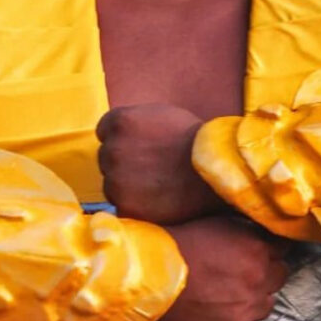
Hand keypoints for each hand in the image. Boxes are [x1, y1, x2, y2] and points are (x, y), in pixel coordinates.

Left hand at [97, 104, 225, 223]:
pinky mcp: (125, 205)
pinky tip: (156, 200)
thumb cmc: (196, 141)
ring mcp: (116, 179)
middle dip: (124, 162)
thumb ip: (135, 122)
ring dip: (127, 186)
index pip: (104, 131)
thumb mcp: (162, 115)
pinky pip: (122, 205)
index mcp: (120, 122)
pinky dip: (136, 205)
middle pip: (106, 157)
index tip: (140, 147)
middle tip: (152, 168)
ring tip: (157, 185)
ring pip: (112, 184)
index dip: (122, 139)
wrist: (216, 173)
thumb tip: (118, 132)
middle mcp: (112, 149)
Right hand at [157, 215, 289, 320]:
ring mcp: (248, 308)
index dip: (268, 251)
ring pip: (267, 305)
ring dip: (255, 298)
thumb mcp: (217, 224)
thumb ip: (246, 232)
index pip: (281, 250)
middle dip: (266, 274)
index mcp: (257, 249)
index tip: (259, 253)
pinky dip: (240, 320)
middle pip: (279, 277)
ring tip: (231, 294)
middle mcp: (259, 278)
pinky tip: (222, 311)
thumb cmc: (179, 246)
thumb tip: (261, 236)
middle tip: (244, 274)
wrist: (153, 276)